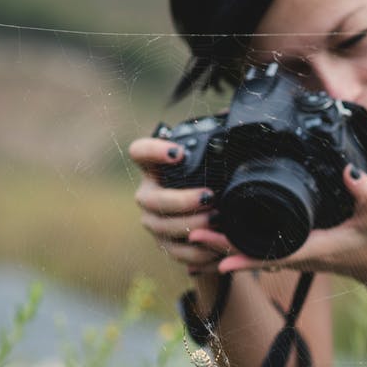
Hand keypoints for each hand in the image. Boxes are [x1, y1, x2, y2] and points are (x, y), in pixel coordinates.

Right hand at [129, 137, 221, 274]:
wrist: (219, 225)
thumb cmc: (216, 184)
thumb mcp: (218, 162)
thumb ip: (219, 138)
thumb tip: (227, 112)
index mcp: (156, 169)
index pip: (139, 152)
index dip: (152, 151)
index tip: (178, 153)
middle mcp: (148, 194)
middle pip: (150, 199)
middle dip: (180, 200)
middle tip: (209, 198)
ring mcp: (154, 222)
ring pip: (161, 228)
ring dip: (191, 226)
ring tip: (218, 221)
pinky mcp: (167, 246)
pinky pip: (176, 253)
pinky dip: (199, 252)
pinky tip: (218, 247)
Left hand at [189, 165, 366, 281]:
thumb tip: (350, 172)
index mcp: (315, 249)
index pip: (275, 256)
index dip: (247, 257)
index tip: (220, 256)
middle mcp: (300, 256)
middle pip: (254, 256)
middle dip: (223, 248)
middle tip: (193, 236)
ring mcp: (295, 255)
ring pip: (255, 253)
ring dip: (226, 245)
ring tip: (196, 235)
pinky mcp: (294, 251)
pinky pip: (262, 250)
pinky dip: (240, 244)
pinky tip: (221, 237)